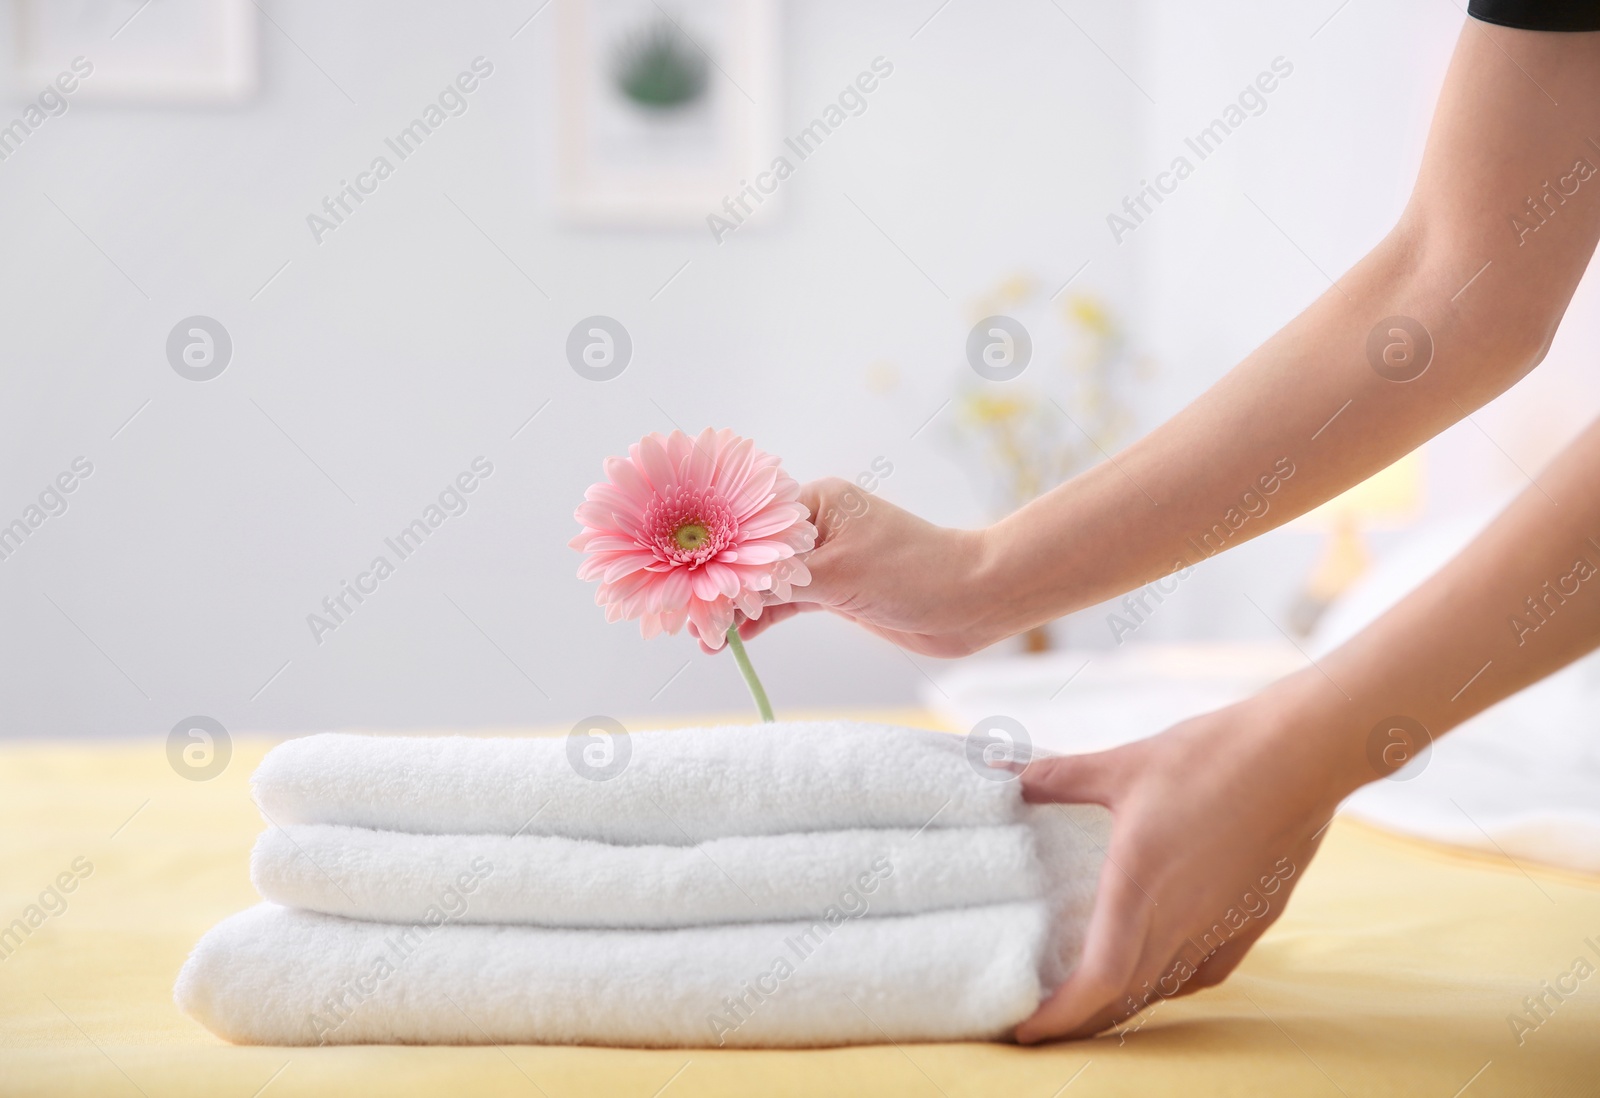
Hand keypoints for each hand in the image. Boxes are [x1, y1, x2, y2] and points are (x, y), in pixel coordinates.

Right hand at [695, 478, 1000, 657]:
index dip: (711, 549)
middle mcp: (816, 526)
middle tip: (685, 616)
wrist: (974, 601)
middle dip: (717, 584)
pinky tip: (737, 637)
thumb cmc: (914, 572)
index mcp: (815, 502)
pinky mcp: (837, 591)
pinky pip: (785, 602)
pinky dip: (761, 618)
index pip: (747, 522)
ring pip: (765, 582)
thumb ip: (778, 582)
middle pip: (750, 554)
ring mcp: (826, 559)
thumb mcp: (839, 574)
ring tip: (705, 637)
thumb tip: (724, 590)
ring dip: (737, 607)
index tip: (678, 576)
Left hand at [1014, 676, 1352, 1041]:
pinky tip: (1162, 968)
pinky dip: (1173, 982)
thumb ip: (1057, 777)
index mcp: (1139, 890)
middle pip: (1125, 999)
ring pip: (1166, 988)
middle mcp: (1182, 921)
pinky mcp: (1254, 918)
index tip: (1025, 1031)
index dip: (1060, 1017)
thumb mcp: (1121, 765)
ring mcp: (1223, 925)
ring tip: (1092, 998)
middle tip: (1043, 1019)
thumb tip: (1000, 772)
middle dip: (1080, 1020)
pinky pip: (1206, 972)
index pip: (1098, 983)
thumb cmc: (1210, 755)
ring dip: (1125, 1003)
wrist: (1302, 753)